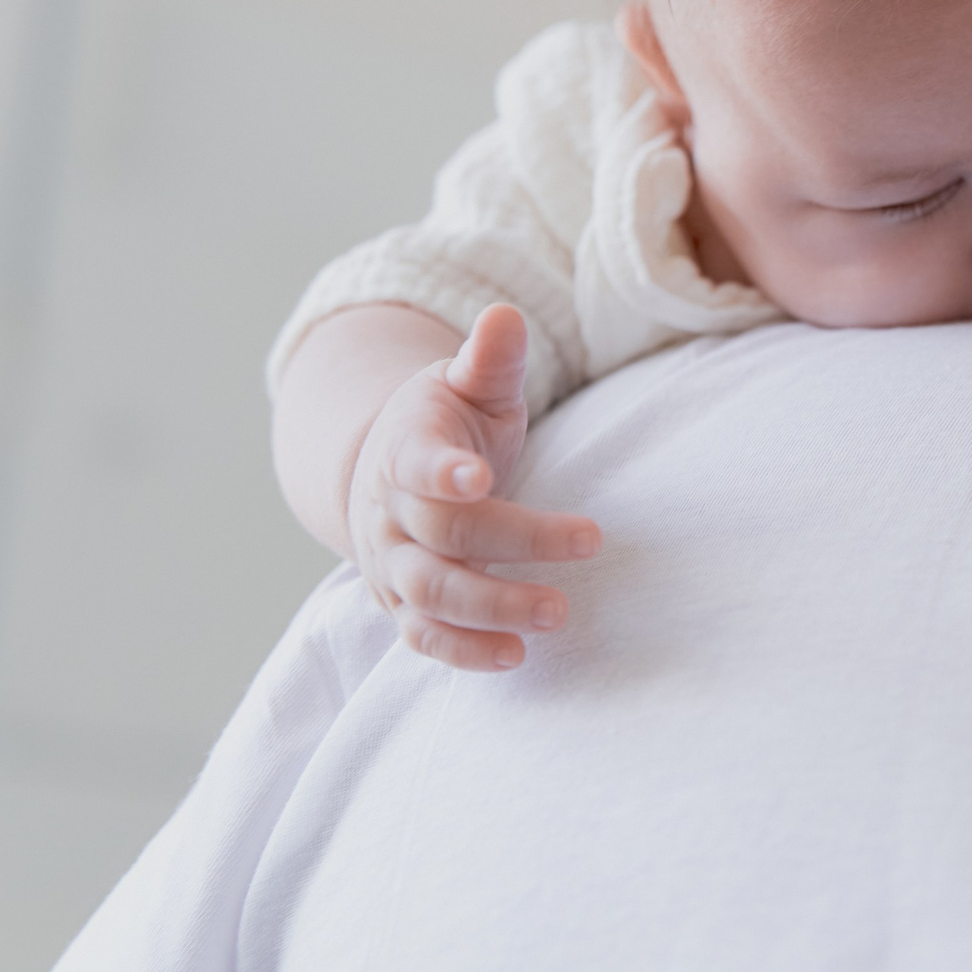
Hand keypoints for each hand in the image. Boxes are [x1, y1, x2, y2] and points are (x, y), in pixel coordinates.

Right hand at [345, 304, 600, 669]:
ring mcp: (392, 564)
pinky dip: (463, 652)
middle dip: (514, 542)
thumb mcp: (466, 383)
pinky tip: (514, 656)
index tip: (479, 477)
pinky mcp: (402, 605)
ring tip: (556, 614)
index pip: (415, 462)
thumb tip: (504, 316)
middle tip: (589, 540)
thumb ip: (490, 359)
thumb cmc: (445, 422)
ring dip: (492, 607)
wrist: (383, 473)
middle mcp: (390, 513)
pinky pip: (424, 637)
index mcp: (404, 448)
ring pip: (432, 594)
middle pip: (444, 534)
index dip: (442, 471)